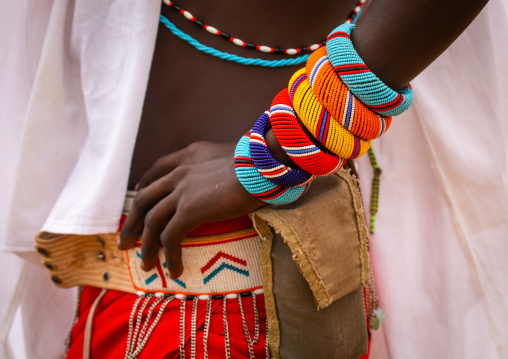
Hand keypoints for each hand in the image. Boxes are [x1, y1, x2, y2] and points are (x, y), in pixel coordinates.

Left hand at [118, 141, 265, 278]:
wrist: (262, 164)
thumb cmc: (260, 161)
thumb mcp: (234, 155)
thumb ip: (222, 165)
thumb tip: (232, 177)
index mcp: (190, 155)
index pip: (157, 170)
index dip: (144, 185)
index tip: (138, 194)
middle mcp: (180, 172)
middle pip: (144, 198)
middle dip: (132, 222)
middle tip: (125, 240)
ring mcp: (181, 191)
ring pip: (152, 221)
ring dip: (145, 245)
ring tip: (144, 264)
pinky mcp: (189, 210)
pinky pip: (170, 237)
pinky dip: (169, 256)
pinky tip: (174, 270)